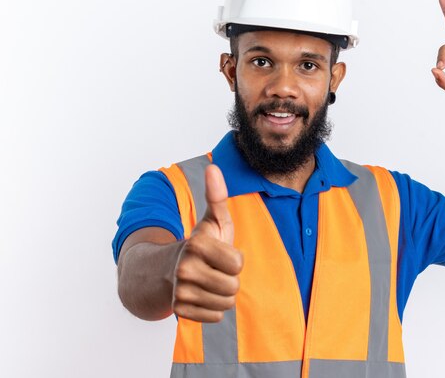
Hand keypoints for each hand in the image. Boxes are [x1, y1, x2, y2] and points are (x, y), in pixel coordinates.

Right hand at [171, 164, 242, 322]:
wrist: (166, 270)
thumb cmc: (200, 244)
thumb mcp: (211, 220)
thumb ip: (217, 196)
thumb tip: (214, 167)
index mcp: (195, 245)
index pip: (238, 264)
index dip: (235, 259)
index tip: (221, 254)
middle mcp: (184, 269)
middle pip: (233, 287)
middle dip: (230, 278)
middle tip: (215, 269)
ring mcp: (179, 292)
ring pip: (225, 303)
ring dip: (222, 294)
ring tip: (209, 281)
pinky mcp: (179, 311)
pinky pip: (215, 316)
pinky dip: (212, 308)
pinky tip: (201, 294)